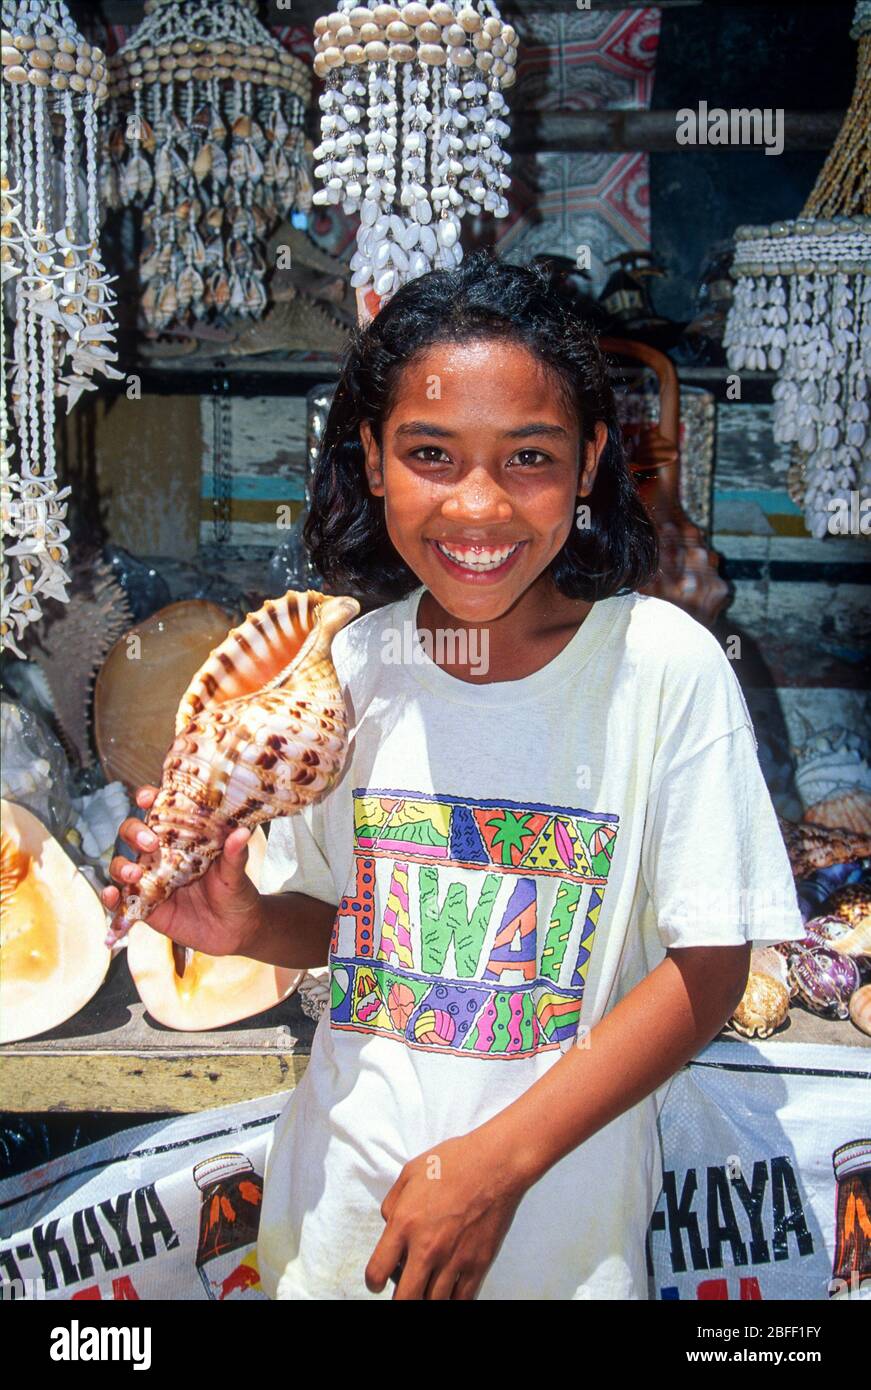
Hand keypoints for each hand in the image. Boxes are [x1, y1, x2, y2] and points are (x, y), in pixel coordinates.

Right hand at [100, 784, 262, 956]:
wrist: (234, 930)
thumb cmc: (235, 891)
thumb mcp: (235, 872)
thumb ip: (235, 854)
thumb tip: (242, 832)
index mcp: (182, 837)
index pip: (159, 810)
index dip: (148, 799)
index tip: (148, 798)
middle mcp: (161, 853)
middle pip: (132, 832)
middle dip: (134, 832)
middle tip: (151, 843)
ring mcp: (150, 878)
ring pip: (122, 864)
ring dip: (122, 866)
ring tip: (135, 874)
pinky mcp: (145, 905)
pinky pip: (121, 900)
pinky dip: (110, 898)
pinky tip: (111, 895)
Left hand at [364, 1130, 525, 1300]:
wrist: (495, 1163)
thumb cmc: (454, 1162)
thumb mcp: (409, 1173)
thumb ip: (392, 1204)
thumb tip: (389, 1226)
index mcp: (405, 1224)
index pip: (377, 1271)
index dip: (373, 1282)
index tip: (378, 1281)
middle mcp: (427, 1248)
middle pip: (404, 1299)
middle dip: (399, 1299)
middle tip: (403, 1289)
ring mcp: (454, 1259)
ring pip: (432, 1303)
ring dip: (424, 1298)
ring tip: (425, 1287)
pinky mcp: (478, 1264)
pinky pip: (461, 1299)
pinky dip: (451, 1300)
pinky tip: (447, 1292)